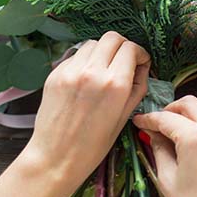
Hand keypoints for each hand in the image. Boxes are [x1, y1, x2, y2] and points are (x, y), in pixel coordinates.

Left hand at [0, 32, 149, 196]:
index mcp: (115, 84)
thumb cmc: (94, 145)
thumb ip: (137, 88)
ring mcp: (71, 70)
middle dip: (122, 47)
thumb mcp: (124, 118)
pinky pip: (75, 56)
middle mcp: (93, 71)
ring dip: (102, 52)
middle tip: (124, 62)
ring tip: (103, 71)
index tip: (140, 63)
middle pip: (112, 38)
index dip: (140, 54)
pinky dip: (85, 61)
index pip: (131, 48)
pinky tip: (85, 80)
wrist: (56, 158)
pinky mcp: (55, 73)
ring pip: (93, 43)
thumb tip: (142, 68)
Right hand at [133, 96, 196, 196]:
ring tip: (173, 133)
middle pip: (189, 104)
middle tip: (156, 124)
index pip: (166, 118)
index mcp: (196, 137)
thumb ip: (159, 150)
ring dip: (187, 116)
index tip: (138, 122)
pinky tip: (191, 143)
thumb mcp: (168, 179)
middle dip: (170, 110)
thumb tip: (153, 135)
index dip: (148, 119)